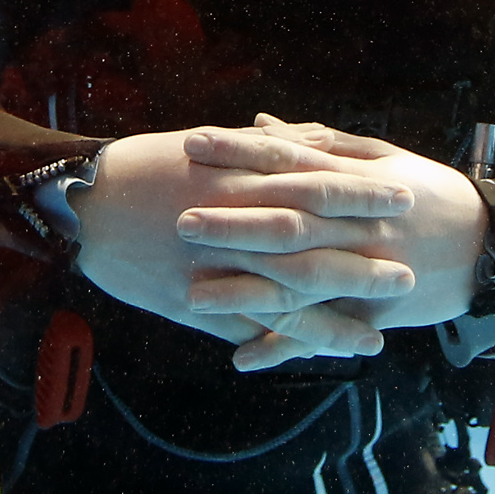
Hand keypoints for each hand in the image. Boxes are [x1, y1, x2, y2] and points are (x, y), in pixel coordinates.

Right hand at [73, 128, 418, 370]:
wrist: (85, 201)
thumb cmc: (146, 165)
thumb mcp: (209, 145)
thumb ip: (262, 146)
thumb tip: (310, 136)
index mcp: (242, 176)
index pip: (317, 185)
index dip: (363, 195)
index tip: (404, 198)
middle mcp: (235, 221)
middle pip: (313, 245)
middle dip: (363, 263)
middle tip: (409, 274)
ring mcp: (215, 265)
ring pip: (287, 296)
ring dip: (335, 315)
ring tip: (377, 333)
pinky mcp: (193, 301)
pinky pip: (248, 326)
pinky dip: (282, 342)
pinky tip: (312, 357)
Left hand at [178, 117, 488, 358]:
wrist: (491, 247)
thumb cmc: (429, 192)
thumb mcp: (381, 156)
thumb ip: (318, 142)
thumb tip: (260, 124)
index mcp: (356, 181)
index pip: (288, 161)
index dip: (239, 153)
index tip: (193, 145)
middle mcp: (358, 226)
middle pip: (289, 223)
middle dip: (234, 222)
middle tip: (182, 220)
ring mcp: (366, 274)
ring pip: (301, 283)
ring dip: (247, 290)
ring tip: (194, 294)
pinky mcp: (374, 316)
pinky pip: (325, 333)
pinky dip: (285, 346)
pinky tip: (242, 357)